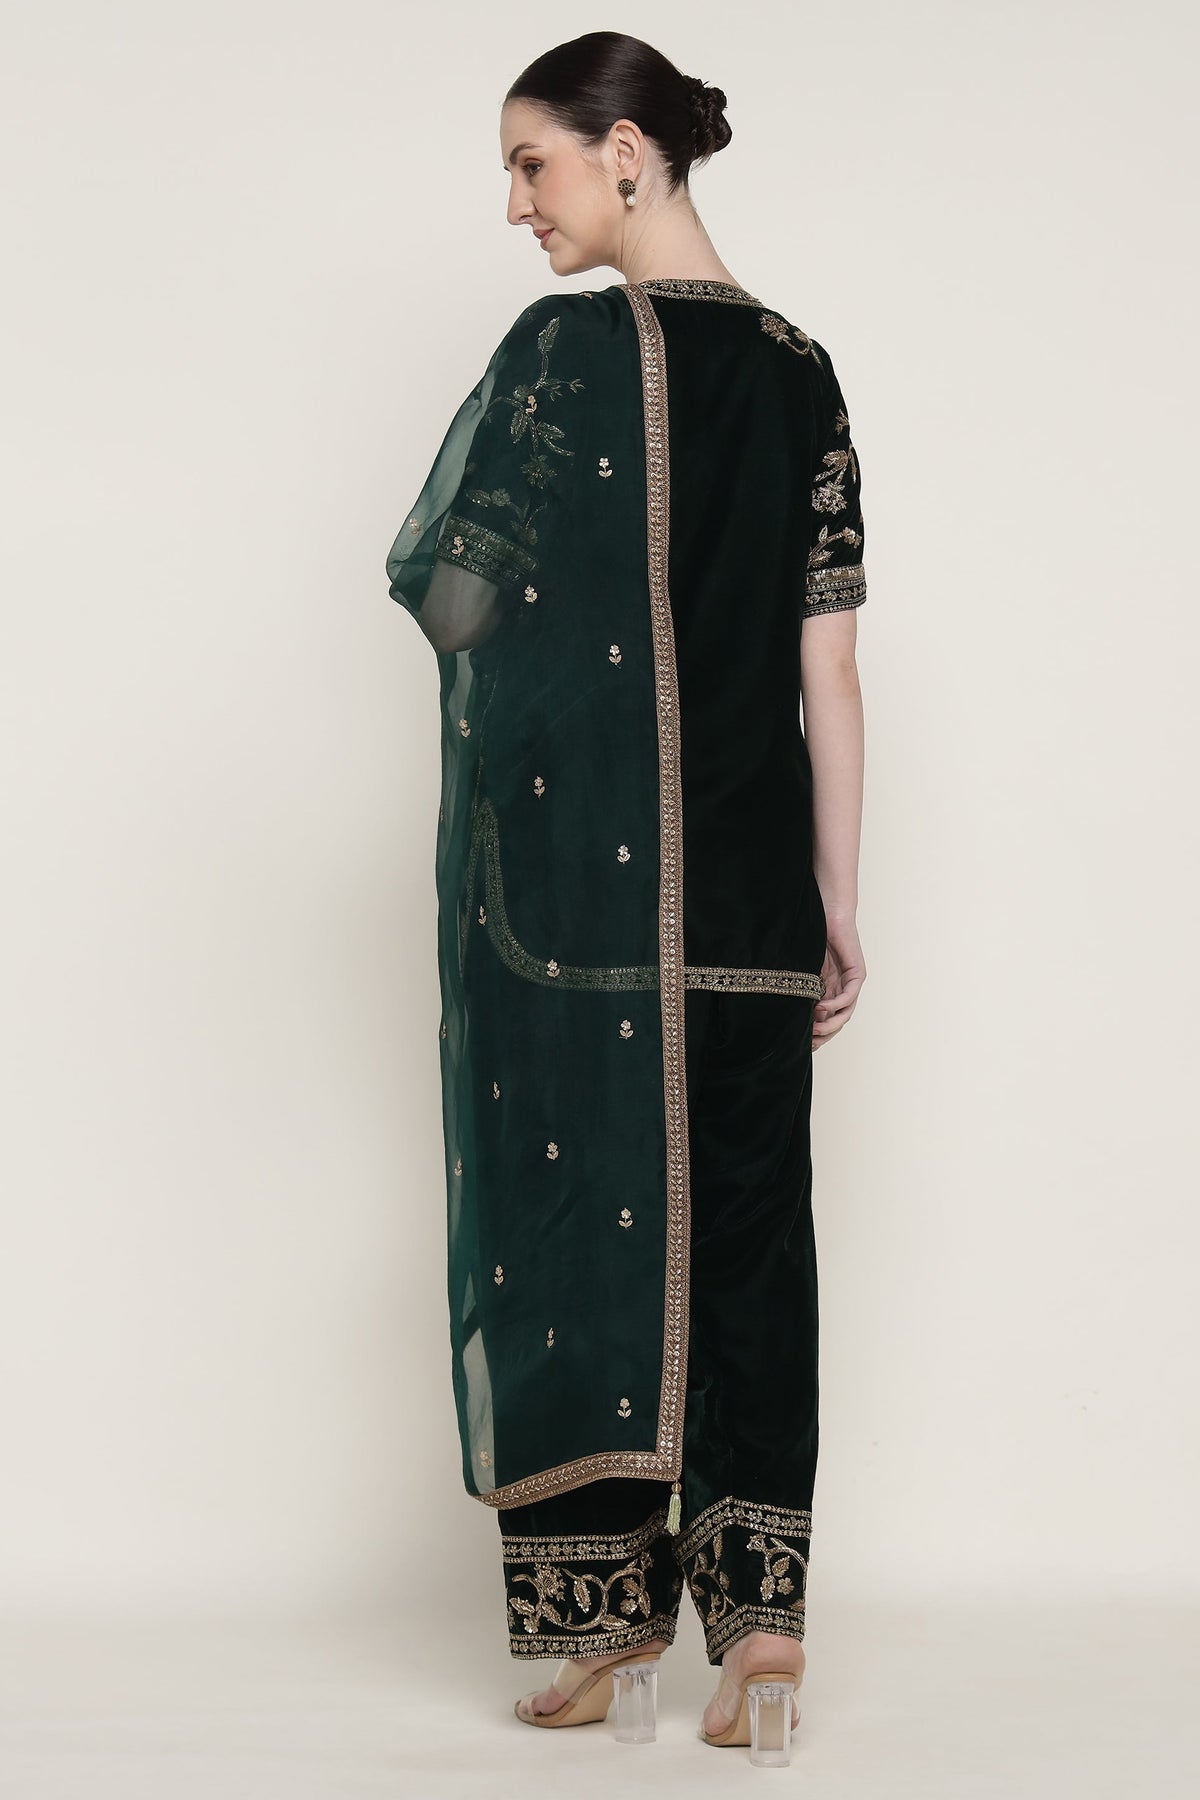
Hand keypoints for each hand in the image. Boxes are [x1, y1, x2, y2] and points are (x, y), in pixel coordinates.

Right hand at [813, 917, 864, 1048]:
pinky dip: (835, 1005)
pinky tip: (819, 1007)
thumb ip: (800, 988)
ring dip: (830, 1024)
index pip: (827, 1020)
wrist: (829, 911)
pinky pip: (849, 996)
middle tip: (808, 1044)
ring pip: (845, 1013)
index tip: (802, 1044)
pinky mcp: (857, 973)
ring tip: (814, 1029)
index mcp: (829, 990)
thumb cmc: (813, 935)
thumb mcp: (803, 968)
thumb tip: (784, 1011)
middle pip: (837, 1021)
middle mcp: (842, 989)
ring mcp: (851, 983)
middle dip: (823, 1036)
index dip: (817, 1035)